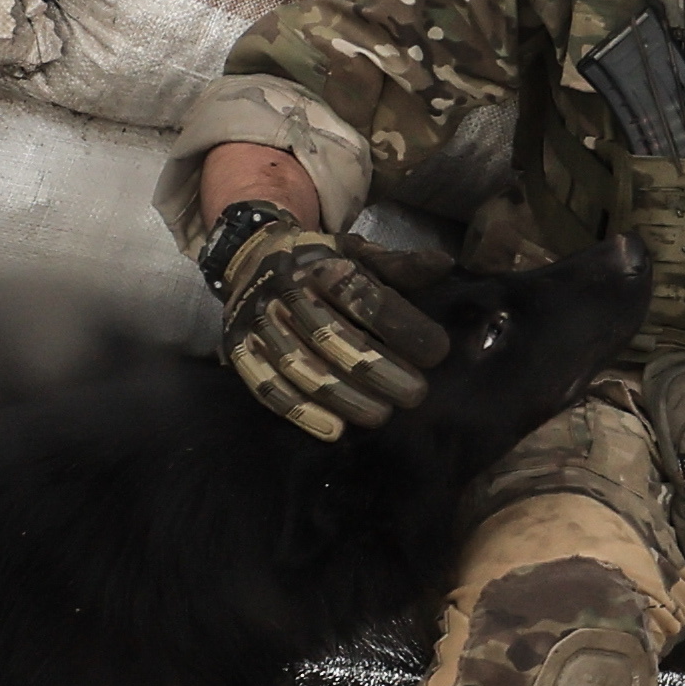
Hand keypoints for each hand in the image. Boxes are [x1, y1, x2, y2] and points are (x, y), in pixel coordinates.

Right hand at [213, 217, 454, 438]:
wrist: (253, 257)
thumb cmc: (321, 264)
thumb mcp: (360, 255)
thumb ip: (401, 266)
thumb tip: (444, 264)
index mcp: (322, 265)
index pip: (367, 300)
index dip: (405, 328)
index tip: (438, 352)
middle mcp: (286, 291)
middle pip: (334, 338)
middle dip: (379, 371)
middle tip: (416, 395)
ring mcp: (259, 321)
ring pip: (302, 368)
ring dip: (344, 398)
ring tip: (380, 415)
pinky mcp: (240, 348)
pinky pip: (266, 387)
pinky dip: (301, 412)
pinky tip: (334, 430)